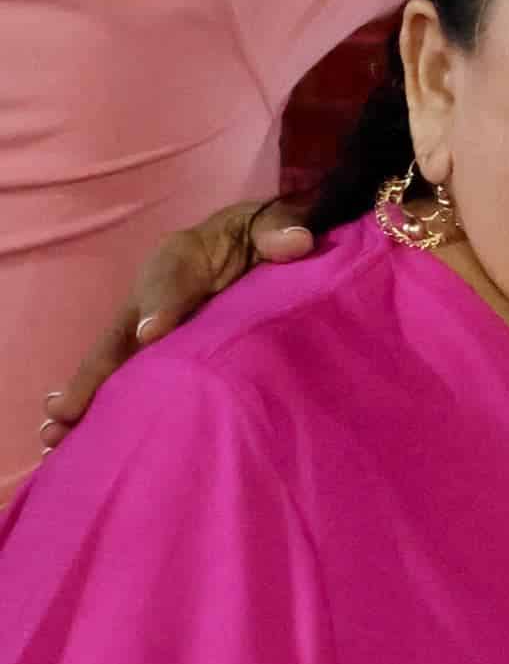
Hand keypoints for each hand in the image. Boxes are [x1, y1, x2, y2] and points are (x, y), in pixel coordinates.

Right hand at [38, 201, 311, 450]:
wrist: (245, 244)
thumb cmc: (254, 234)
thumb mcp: (269, 223)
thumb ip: (279, 230)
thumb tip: (297, 242)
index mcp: (180, 256)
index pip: (168, 281)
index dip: (161, 307)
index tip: (150, 334)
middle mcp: (152, 296)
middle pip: (119, 334)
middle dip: (96, 371)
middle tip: (68, 408)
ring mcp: (145, 326)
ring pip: (110, 363)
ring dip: (85, 398)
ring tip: (55, 435)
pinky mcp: (151, 352)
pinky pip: (122, 378)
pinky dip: (100, 406)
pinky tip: (74, 439)